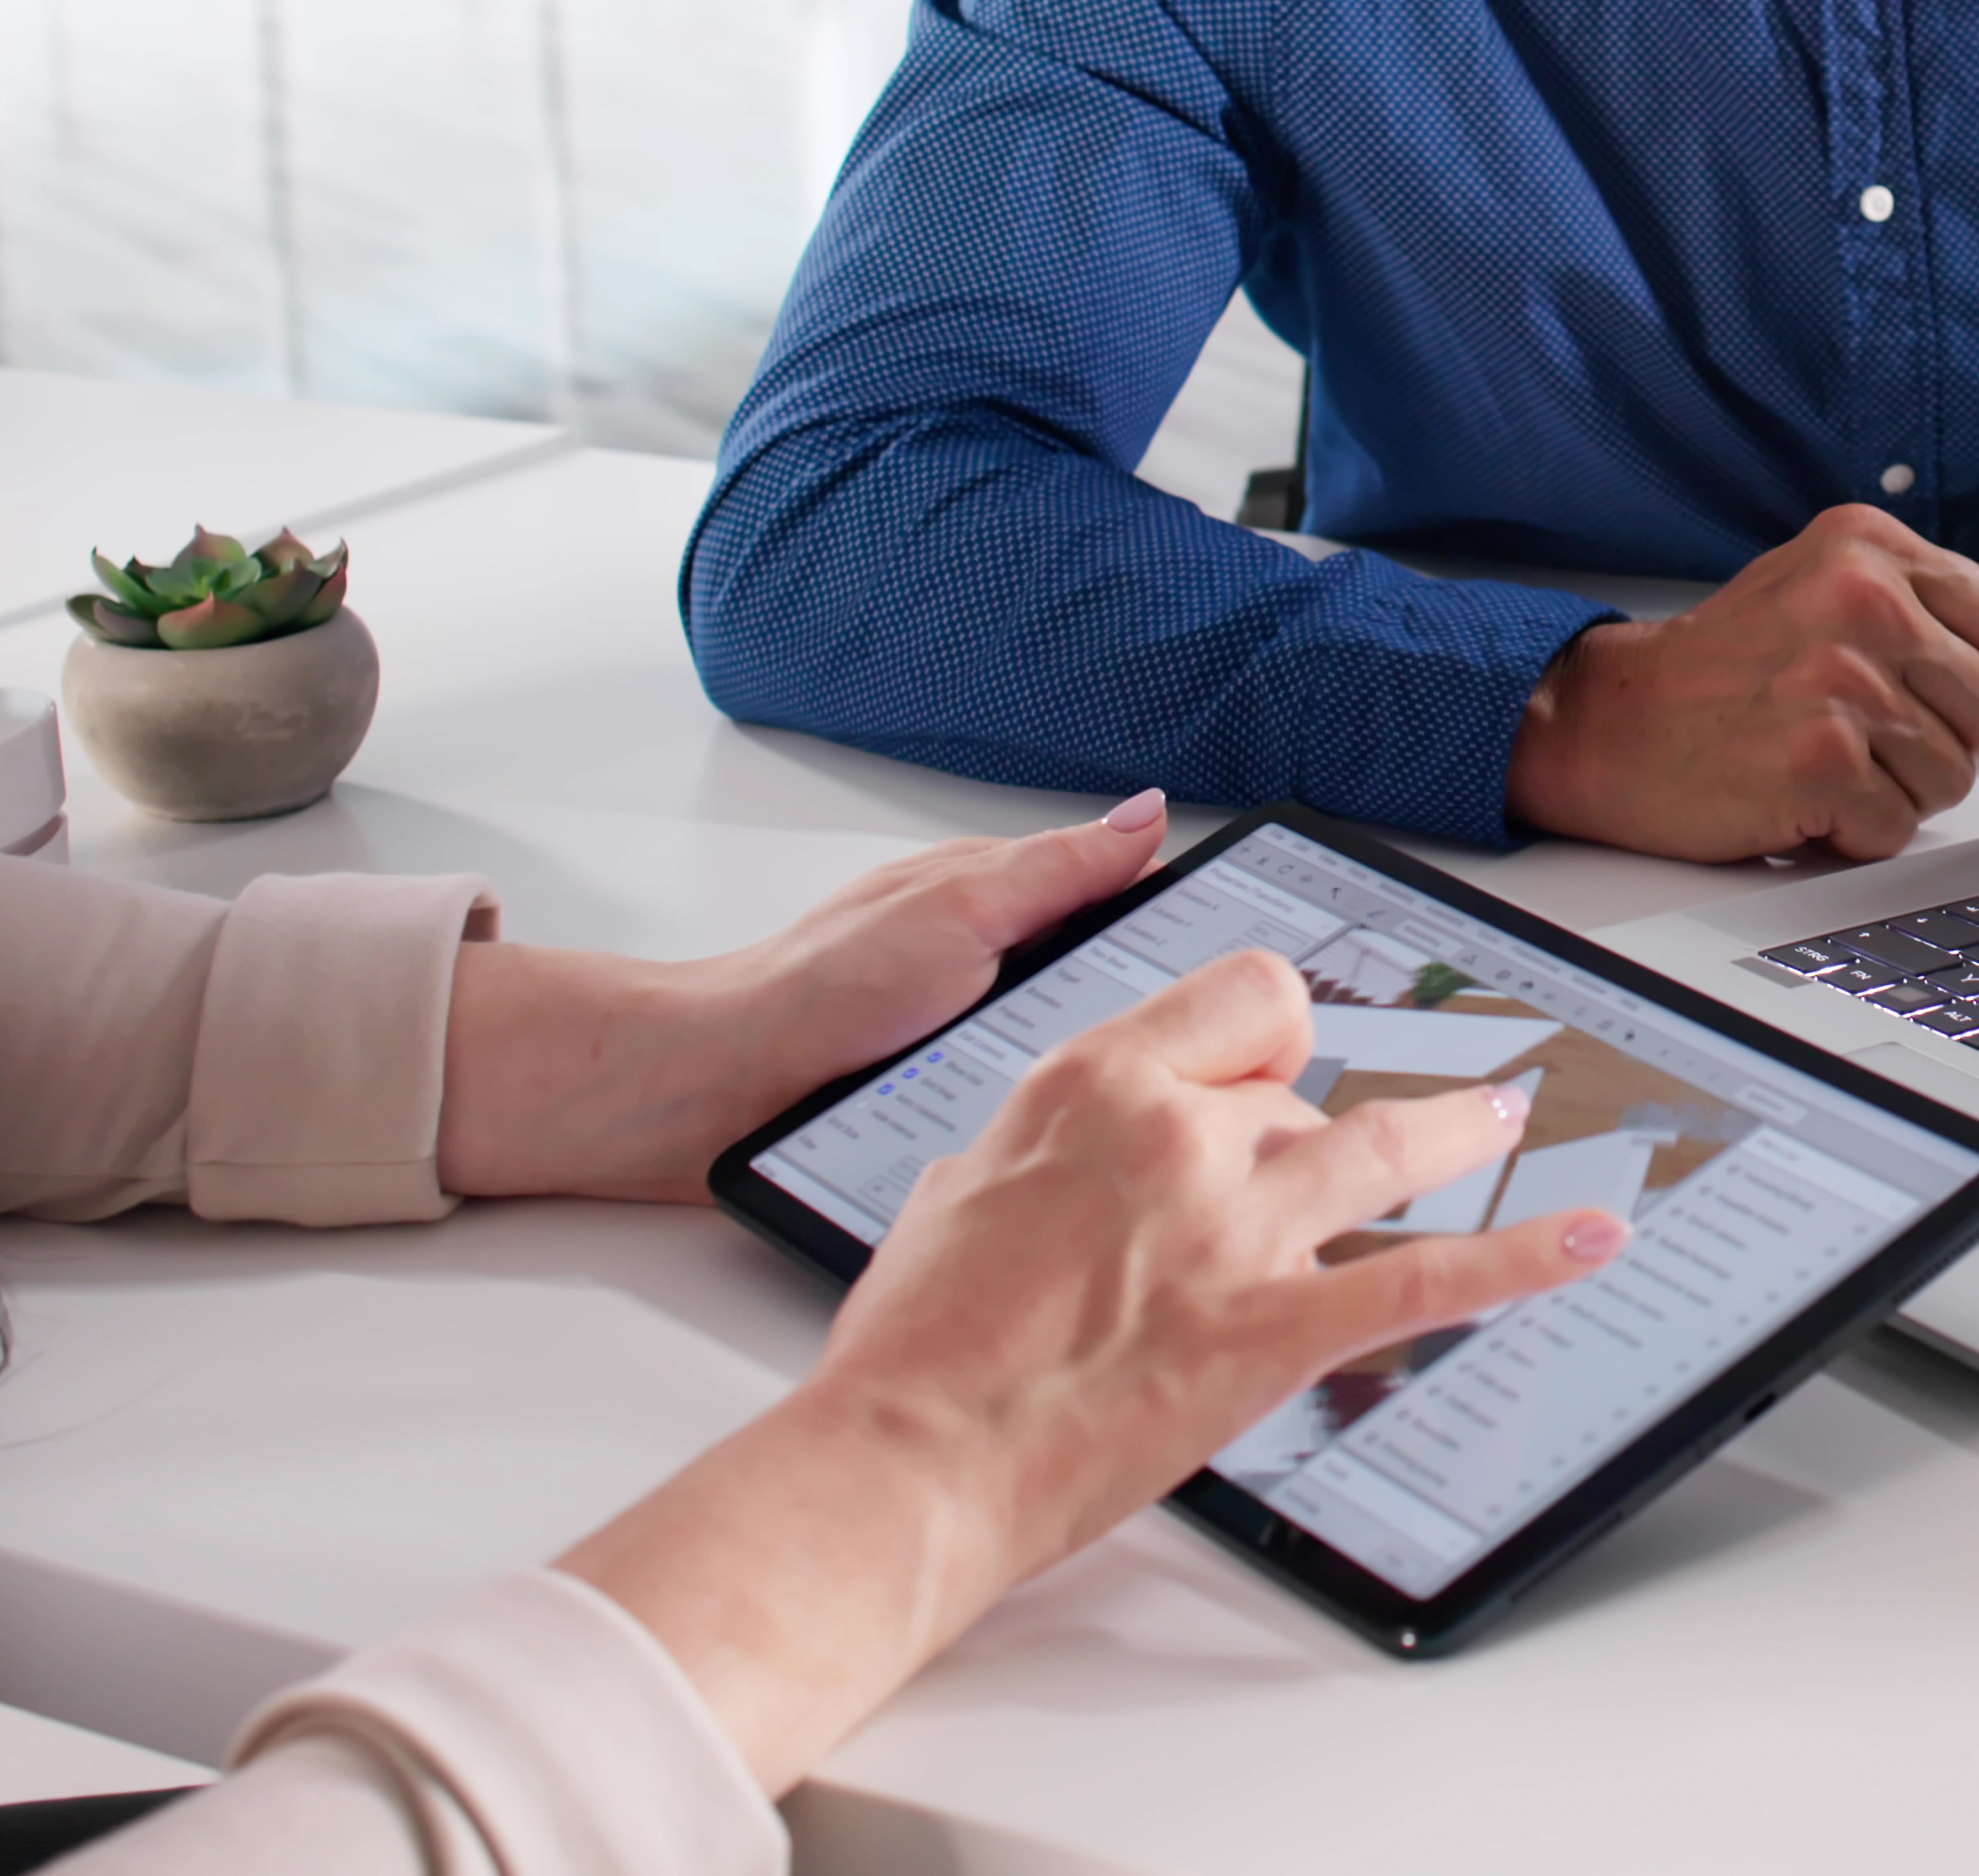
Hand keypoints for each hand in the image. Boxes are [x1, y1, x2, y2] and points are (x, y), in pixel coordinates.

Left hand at [438, 795, 1173, 1203]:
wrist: (711, 1092)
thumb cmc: (812, 990)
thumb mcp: (958, 912)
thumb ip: (1056, 871)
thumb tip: (1147, 815)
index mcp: (1007, 908)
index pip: (1131, 908)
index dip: (1197, 937)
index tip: (1267, 970)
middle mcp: (998, 975)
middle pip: (1118, 1000)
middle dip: (1164, 1036)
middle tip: (1224, 1074)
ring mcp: (976, 1049)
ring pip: (1081, 1071)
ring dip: (1106, 1097)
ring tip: (1150, 1127)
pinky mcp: (951, 1113)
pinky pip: (1031, 1121)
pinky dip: (1053, 1134)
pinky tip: (1077, 1163)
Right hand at [555, 951, 1619, 1786]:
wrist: (915, 1456)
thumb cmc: (918, 1346)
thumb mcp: (965, 1190)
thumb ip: (1044, 1146)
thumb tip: (1074, 1152)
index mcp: (1096, 1083)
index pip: (1242, 998)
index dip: (1272, 1029)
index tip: (1281, 1053)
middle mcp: (1178, 1134)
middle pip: (1301, 1086)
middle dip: (1316, 1125)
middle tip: (1341, 1146)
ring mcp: (1237, 1230)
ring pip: (1384, 1145)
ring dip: (1455, 1129)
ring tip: (1501, 1118)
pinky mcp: (1275, 1329)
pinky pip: (1427, 1279)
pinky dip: (1521, 1259)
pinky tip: (1584, 1240)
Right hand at [1508, 502, 1978, 860]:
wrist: (1608, 724)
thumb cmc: (1719, 667)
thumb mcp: (1832, 601)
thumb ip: (1943, 616)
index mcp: (1867, 547)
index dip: (1968, 677)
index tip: (1909, 686)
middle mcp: (1861, 600)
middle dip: (1933, 741)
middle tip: (1852, 732)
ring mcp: (1842, 680)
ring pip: (1951, 776)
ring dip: (1892, 792)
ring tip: (1821, 761)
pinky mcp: (1822, 761)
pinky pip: (1897, 827)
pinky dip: (1853, 833)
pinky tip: (1800, 798)